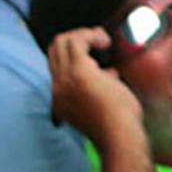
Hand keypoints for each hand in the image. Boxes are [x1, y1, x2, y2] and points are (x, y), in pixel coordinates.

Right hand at [45, 28, 141, 145]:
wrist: (118, 136)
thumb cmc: (118, 126)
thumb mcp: (103, 105)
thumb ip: (99, 88)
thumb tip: (109, 72)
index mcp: (61, 97)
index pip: (57, 63)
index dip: (76, 51)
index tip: (98, 54)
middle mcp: (57, 87)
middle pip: (54, 49)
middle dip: (77, 37)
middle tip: (99, 42)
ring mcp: (65, 80)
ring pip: (62, 41)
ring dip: (84, 34)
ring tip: (103, 41)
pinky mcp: (78, 72)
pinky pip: (77, 41)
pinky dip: (91, 36)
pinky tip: (106, 42)